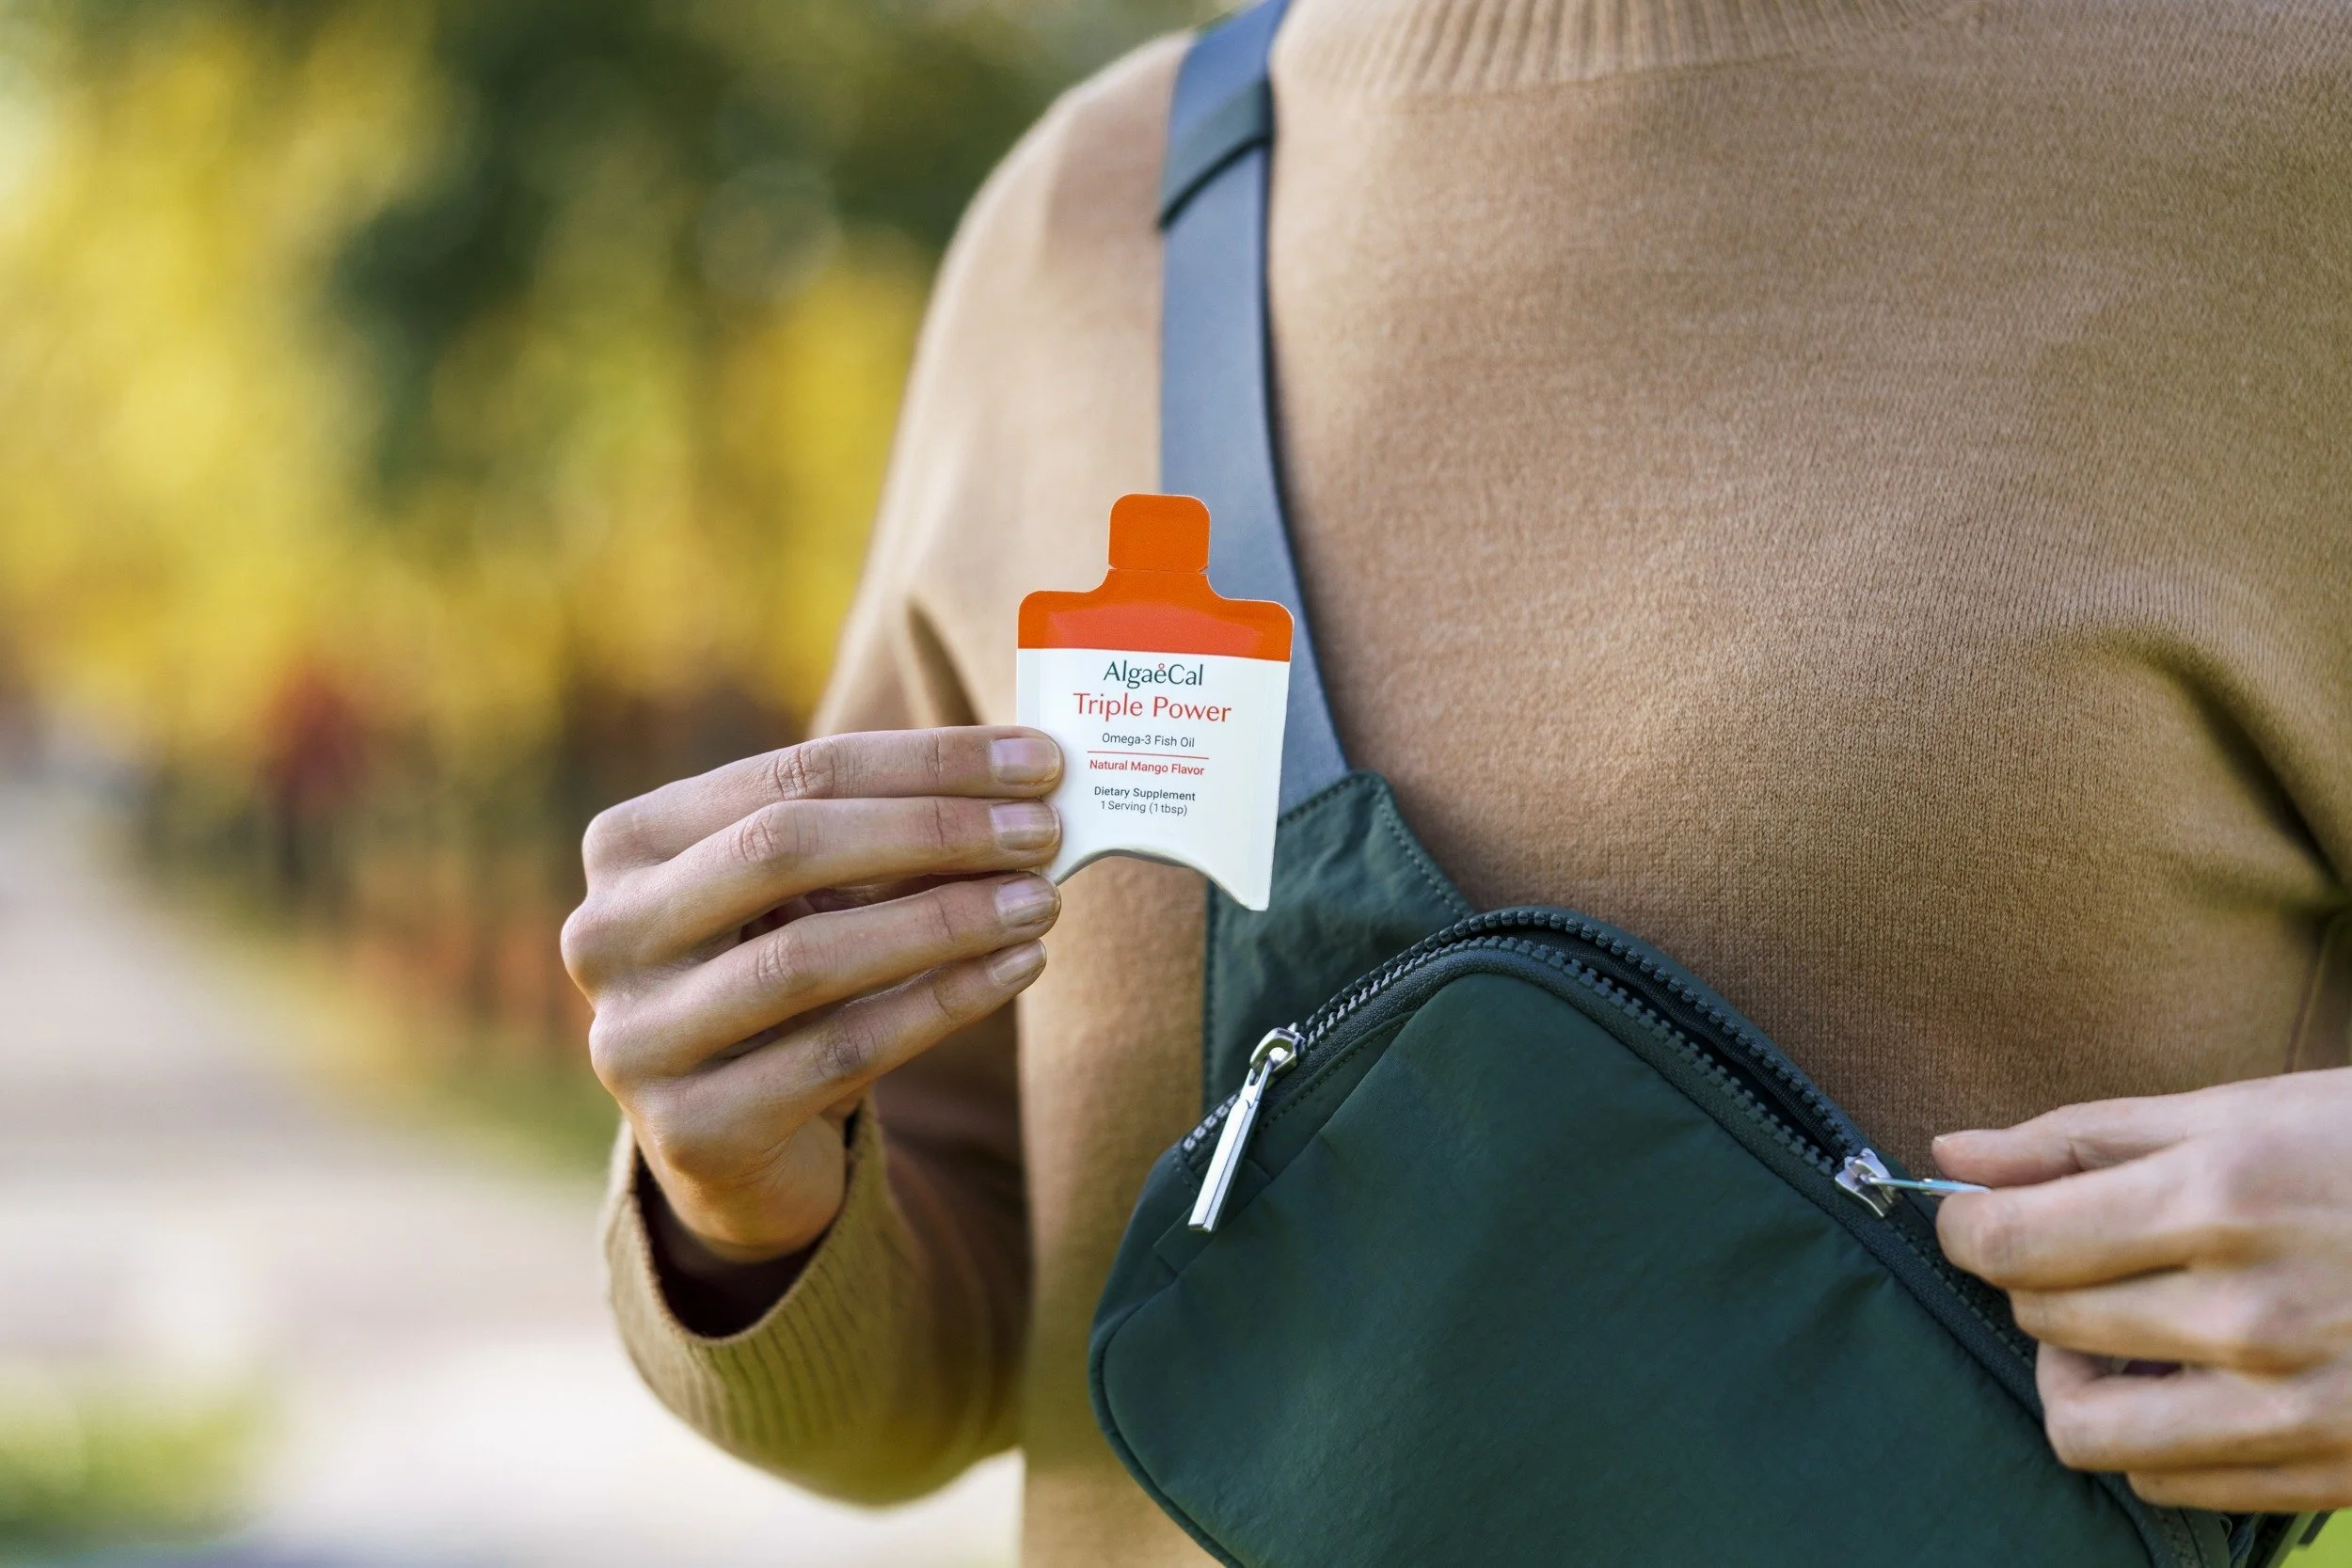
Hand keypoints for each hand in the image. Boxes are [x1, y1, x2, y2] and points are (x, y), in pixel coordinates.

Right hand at [561, 727, 1062, 1267]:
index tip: (1037, 760)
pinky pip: (840, 1052)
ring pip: (808, 958)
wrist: (731, 1146)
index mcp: (628, 843)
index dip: (927, 762)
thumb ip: (886, 834)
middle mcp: (605, 933)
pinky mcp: (692, 1130)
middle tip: (1041, 830)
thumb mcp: (812, 896)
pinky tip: (1017, 969)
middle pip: (783, 849)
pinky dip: (941, 1004)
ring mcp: (634, 1038)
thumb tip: (1025, 779)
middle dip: (932, 831)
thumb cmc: (784, 980)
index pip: (794, 773)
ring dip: (945, 921)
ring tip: (1040, 901)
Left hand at [1935, 1068, 2351, 1512]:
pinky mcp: (2325, 1470)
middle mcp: (2247, 1310)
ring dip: (2073, 1374)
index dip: (1968, 1229)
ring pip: (2083, 1424)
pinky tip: (2186, 1379)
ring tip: (2116, 1332)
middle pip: (2042, 1320)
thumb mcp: (2246, 1110)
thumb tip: (1954, 1151)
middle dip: (2034, 1283)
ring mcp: (2290, 1404)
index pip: (2010, 1243)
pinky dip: (2147, 1433)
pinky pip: (2165, 1479)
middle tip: (2081, 1253)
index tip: (1979, 1217)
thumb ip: (2084, 1138)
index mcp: (2219, 1197)